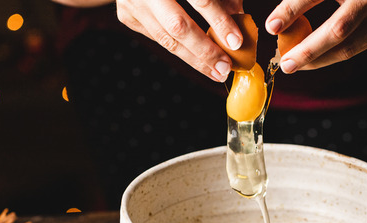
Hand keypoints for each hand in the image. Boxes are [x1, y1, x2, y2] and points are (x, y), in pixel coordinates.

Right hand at [116, 0, 244, 80]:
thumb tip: (239, 19)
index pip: (199, 0)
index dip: (219, 21)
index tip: (236, 41)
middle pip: (178, 26)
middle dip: (205, 51)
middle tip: (225, 67)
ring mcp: (132, 3)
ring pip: (166, 39)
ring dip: (194, 60)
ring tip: (216, 71)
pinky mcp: (127, 16)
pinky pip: (158, 38)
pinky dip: (180, 49)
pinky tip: (197, 59)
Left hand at [265, 0, 366, 72]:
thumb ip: (302, 0)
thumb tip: (275, 25)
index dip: (294, 9)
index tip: (273, 26)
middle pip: (339, 30)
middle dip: (309, 50)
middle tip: (285, 64)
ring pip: (348, 47)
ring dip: (319, 59)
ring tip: (294, 64)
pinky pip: (354, 49)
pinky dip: (331, 55)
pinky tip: (314, 58)